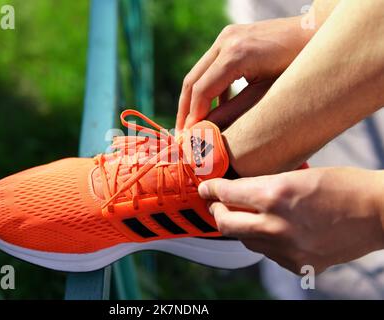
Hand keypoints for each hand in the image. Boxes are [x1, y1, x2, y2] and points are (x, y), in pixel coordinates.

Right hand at [176, 16, 313, 131]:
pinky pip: (211, 66)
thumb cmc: (299, 66)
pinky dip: (208, 88)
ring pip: (198, 73)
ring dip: (194, 99)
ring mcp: (227, 36)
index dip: (193, 117)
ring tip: (193, 125)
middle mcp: (226, 41)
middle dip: (185, 110)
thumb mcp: (267, 95)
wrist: (318, 31)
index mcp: (236, 55)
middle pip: (192, 80)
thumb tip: (207, 132)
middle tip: (181, 135)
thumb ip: (234, 113)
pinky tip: (213, 109)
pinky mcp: (231, 38)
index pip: (201, 90)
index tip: (188, 139)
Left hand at [198, 167, 383, 273]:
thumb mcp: (296, 176)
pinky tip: (273, 230)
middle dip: (216, 210)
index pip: (226, 193)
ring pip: (246, 240)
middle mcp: (275, 225)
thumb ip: (263, 187)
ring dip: (241, 227)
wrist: (379, 212)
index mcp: (274, 195)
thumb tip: (238, 194)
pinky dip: (264, 241)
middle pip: (225, 223)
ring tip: (247, 215)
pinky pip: (268, 253)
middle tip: (216, 203)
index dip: (211, 189)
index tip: (205, 189)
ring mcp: (286, 249)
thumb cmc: (342, 185)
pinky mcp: (298, 264)